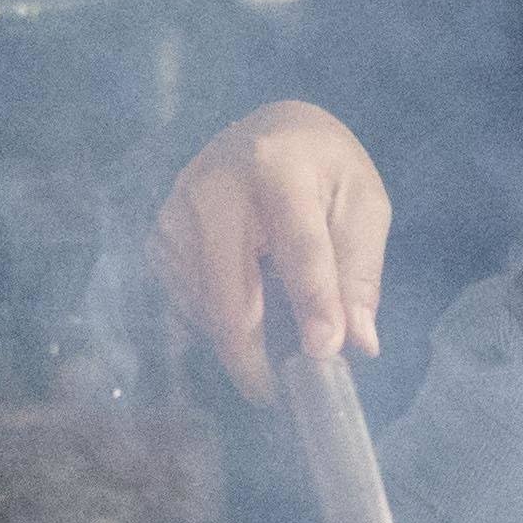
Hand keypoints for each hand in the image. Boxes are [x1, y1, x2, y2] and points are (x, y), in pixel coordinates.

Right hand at [150, 100, 390, 406]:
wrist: (269, 129)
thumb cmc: (324, 167)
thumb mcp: (362, 204)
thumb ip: (359, 271)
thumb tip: (357, 343)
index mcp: (277, 167)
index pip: (298, 247)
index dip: (313, 304)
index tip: (325, 355)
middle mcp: (215, 187)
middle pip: (230, 291)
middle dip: (253, 353)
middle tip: (277, 393)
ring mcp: (178, 211)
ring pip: (203, 305)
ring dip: (236, 340)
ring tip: (269, 354)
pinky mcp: (160, 234)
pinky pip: (184, 299)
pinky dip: (214, 321)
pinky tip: (243, 315)